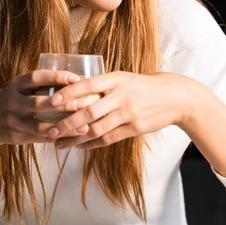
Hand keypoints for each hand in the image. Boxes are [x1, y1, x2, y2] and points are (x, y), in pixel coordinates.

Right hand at [0, 70, 87, 145]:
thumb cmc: (13, 100)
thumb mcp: (19, 88)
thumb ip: (40, 85)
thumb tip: (76, 80)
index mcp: (15, 85)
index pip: (35, 78)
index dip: (56, 77)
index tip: (75, 79)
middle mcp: (12, 101)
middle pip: (38, 103)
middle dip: (62, 105)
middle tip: (84, 104)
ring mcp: (12, 121)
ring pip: (39, 126)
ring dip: (62, 127)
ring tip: (84, 126)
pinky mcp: (15, 136)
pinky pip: (39, 138)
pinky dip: (56, 137)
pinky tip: (72, 137)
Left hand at [47, 71, 189, 149]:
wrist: (176, 97)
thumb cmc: (146, 86)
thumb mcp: (126, 78)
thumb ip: (104, 85)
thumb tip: (76, 90)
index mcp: (117, 79)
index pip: (88, 85)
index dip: (69, 93)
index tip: (51, 101)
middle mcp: (121, 95)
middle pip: (89, 111)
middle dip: (67, 123)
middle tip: (49, 131)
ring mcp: (129, 113)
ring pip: (97, 128)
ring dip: (76, 138)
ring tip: (59, 143)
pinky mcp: (135, 128)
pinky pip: (109, 138)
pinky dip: (92, 143)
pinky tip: (79, 146)